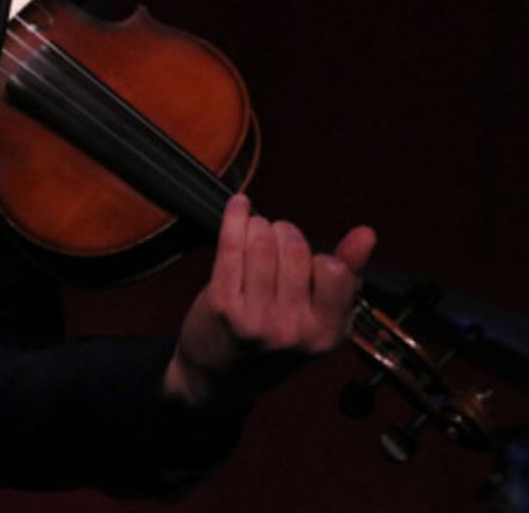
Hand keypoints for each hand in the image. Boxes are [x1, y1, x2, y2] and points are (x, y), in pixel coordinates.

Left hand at [164, 194, 375, 408]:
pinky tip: (239, 204)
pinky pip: (231, 245)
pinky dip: (235, 217)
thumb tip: (366, 233)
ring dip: (260, 226)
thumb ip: (345, 278)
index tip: (302, 261)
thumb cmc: (273, 343)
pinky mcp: (221, 304)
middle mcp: (292, 329)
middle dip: (285, 234)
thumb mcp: (318, 322)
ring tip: (255, 234)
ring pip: (264, 241)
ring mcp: (255, 318)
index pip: (334, 269)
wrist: (218, 379)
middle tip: (274, 243)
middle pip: (296, 248)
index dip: (316, 257)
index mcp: (326, 334)